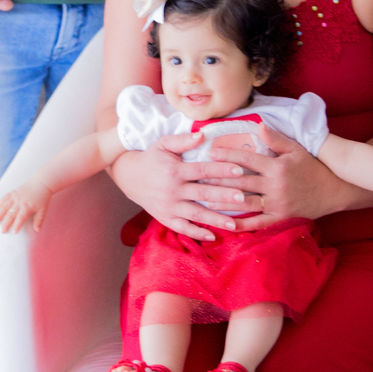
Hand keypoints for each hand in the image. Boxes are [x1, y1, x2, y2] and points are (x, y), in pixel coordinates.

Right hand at [0, 181, 51, 233]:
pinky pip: (4, 198)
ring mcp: (15, 196)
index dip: (17, 225)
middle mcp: (20, 202)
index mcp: (28, 206)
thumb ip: (39, 220)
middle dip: (6, 223)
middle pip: (11, 214)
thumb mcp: (43, 209)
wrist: (40, 183)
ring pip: (5, 206)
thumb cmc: (42, 197)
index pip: (21, 218)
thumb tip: (37, 230)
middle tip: (2, 231)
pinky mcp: (12, 192)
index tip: (14, 232)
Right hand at [112, 133, 246, 243]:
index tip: (239, 170)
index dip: (221, 169)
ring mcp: (169, 206)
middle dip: (224, 196)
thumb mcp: (163, 144)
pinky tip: (212, 237)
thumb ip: (183, 141)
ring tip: (234, 224)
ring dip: (215, 219)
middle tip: (243, 198)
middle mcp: (173, 190)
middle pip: (203, 193)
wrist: (129, 177)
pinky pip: (183, 228)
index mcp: (175, 170)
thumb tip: (202, 135)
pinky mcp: (165, 218)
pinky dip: (197, 233)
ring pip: (196, 214)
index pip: (203, 170)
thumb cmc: (152, 158)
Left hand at [208, 123, 336, 229]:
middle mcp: (275, 186)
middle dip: (219, 178)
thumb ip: (276, 139)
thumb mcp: (296, 149)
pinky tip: (226, 225)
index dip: (228, 155)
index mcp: (277, 166)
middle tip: (198, 176)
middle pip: (241, 182)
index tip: (211, 152)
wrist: (333, 191)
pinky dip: (242, 225)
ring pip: (245, 203)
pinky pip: (258, 223)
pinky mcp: (280, 218)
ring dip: (224, 201)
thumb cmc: (312, 167)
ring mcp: (277, 204)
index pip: (247, 159)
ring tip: (204, 198)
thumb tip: (257, 126)